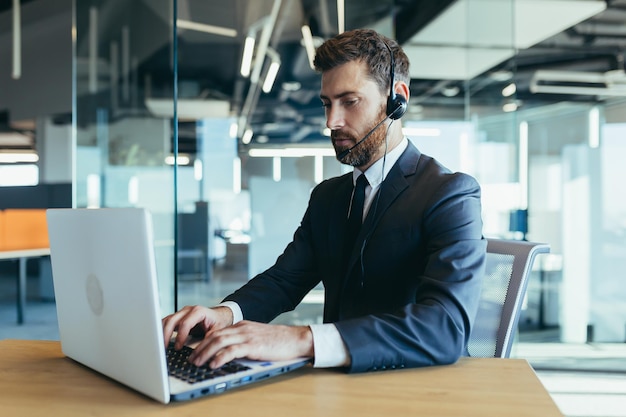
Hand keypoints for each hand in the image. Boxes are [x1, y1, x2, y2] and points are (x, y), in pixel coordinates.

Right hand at [162, 305, 232, 349]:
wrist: (219, 315)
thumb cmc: (218, 321)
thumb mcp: (218, 330)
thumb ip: (210, 338)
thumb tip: (202, 349)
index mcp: (198, 311)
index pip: (185, 323)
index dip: (180, 336)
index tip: (178, 347)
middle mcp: (188, 310)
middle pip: (172, 320)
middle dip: (166, 334)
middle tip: (164, 348)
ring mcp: (182, 313)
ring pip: (167, 320)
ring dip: (161, 332)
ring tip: (160, 346)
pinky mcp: (178, 318)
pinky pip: (167, 323)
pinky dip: (162, 331)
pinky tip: (161, 341)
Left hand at [188, 320, 313, 368]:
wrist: (295, 339)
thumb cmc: (278, 341)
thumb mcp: (257, 337)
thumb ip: (243, 341)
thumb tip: (228, 354)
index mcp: (242, 326)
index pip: (217, 332)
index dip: (203, 342)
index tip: (195, 352)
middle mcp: (242, 328)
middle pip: (214, 336)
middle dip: (200, 348)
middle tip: (191, 360)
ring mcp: (247, 336)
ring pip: (219, 342)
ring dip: (205, 353)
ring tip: (197, 363)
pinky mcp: (253, 345)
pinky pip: (232, 350)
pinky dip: (220, 357)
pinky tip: (213, 364)